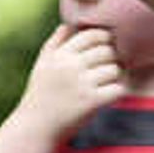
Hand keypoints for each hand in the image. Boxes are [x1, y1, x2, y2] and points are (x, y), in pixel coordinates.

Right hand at [18, 22, 128, 141]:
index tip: (105, 48)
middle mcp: (71, 66)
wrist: (36, 127)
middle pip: (107, 51)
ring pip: (115, 70)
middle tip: (109, 68)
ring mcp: (82, 84)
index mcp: (61, 54)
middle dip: (112, 58)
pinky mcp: (91, 102)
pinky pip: (118, 89)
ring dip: (115, 76)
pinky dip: (117, 92)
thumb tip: (68, 25)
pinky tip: (108, 95)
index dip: (104, 39)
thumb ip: (55, 43)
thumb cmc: (40, 95)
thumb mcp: (42, 64)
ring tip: (107, 83)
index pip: (92, 35)